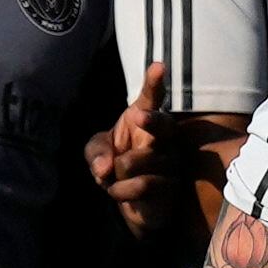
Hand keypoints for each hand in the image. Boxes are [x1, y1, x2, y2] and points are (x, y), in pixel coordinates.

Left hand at [86, 61, 182, 236]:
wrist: (132, 202)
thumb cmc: (115, 165)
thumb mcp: (96, 151)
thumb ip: (96, 151)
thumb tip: (105, 168)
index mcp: (146, 120)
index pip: (151, 98)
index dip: (154, 83)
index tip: (158, 65)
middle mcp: (165, 138)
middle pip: (162, 124)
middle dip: (151, 120)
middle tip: (138, 117)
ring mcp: (172, 162)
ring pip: (136, 162)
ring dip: (117, 173)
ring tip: (116, 177)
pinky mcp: (171, 186)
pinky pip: (142, 185)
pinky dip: (120, 191)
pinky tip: (120, 192)